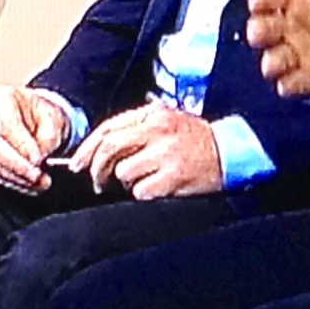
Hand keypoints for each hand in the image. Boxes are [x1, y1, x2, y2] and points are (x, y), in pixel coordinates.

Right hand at [0, 84, 71, 194]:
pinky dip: (9, 181)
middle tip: (37, 175)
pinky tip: (26, 183)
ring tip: (37, 182)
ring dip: (15, 177)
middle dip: (18, 165)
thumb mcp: (52, 116)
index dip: (22, 145)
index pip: (5, 125)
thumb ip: (49, 134)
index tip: (38, 159)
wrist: (34, 119)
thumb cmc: (39, 114)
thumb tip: (42, 153)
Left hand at [73, 102, 222, 200]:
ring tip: (143, 181)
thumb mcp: (167, 122)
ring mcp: (166, 154)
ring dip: (126, 182)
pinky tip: (156, 189)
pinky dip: (143, 194)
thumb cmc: (195, 140)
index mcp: (154, 114)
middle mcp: (158, 131)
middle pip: (109, 149)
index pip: (108, 128)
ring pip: (123, 172)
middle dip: (97, 169)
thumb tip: (99, 149)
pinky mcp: (173, 177)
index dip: (87, 148)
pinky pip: (141, 191)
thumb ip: (136, 129)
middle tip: (98, 182)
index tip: (77, 165)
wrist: (231, 152)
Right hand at [245, 0, 309, 94]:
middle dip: (257, 31)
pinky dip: (288, 85)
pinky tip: (292, 82)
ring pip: (273, 58)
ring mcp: (300, 52)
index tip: (258, 2)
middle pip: (262, 27)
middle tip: (260, 33)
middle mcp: (293, 25)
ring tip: (277, 63)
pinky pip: (292, 84)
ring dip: (270, 62)